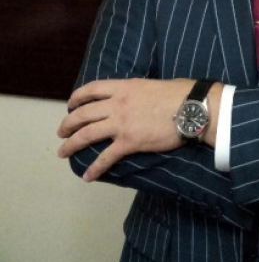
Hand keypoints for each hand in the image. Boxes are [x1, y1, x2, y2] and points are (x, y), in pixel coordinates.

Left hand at [57, 78, 220, 181]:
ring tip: (63, 152)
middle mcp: (117, 104)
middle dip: (68, 124)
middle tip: (62, 132)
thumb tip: (139, 98)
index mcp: (124, 88)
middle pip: (83, 113)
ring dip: (71, 145)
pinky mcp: (129, 142)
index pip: (92, 89)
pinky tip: (88, 177)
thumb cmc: (181, 93)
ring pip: (86, 134)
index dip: (77, 97)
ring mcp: (121, 124)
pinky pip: (106, 157)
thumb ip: (139, 92)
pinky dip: (95, 168)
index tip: (71, 104)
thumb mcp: (154, 85)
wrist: (193, 108)